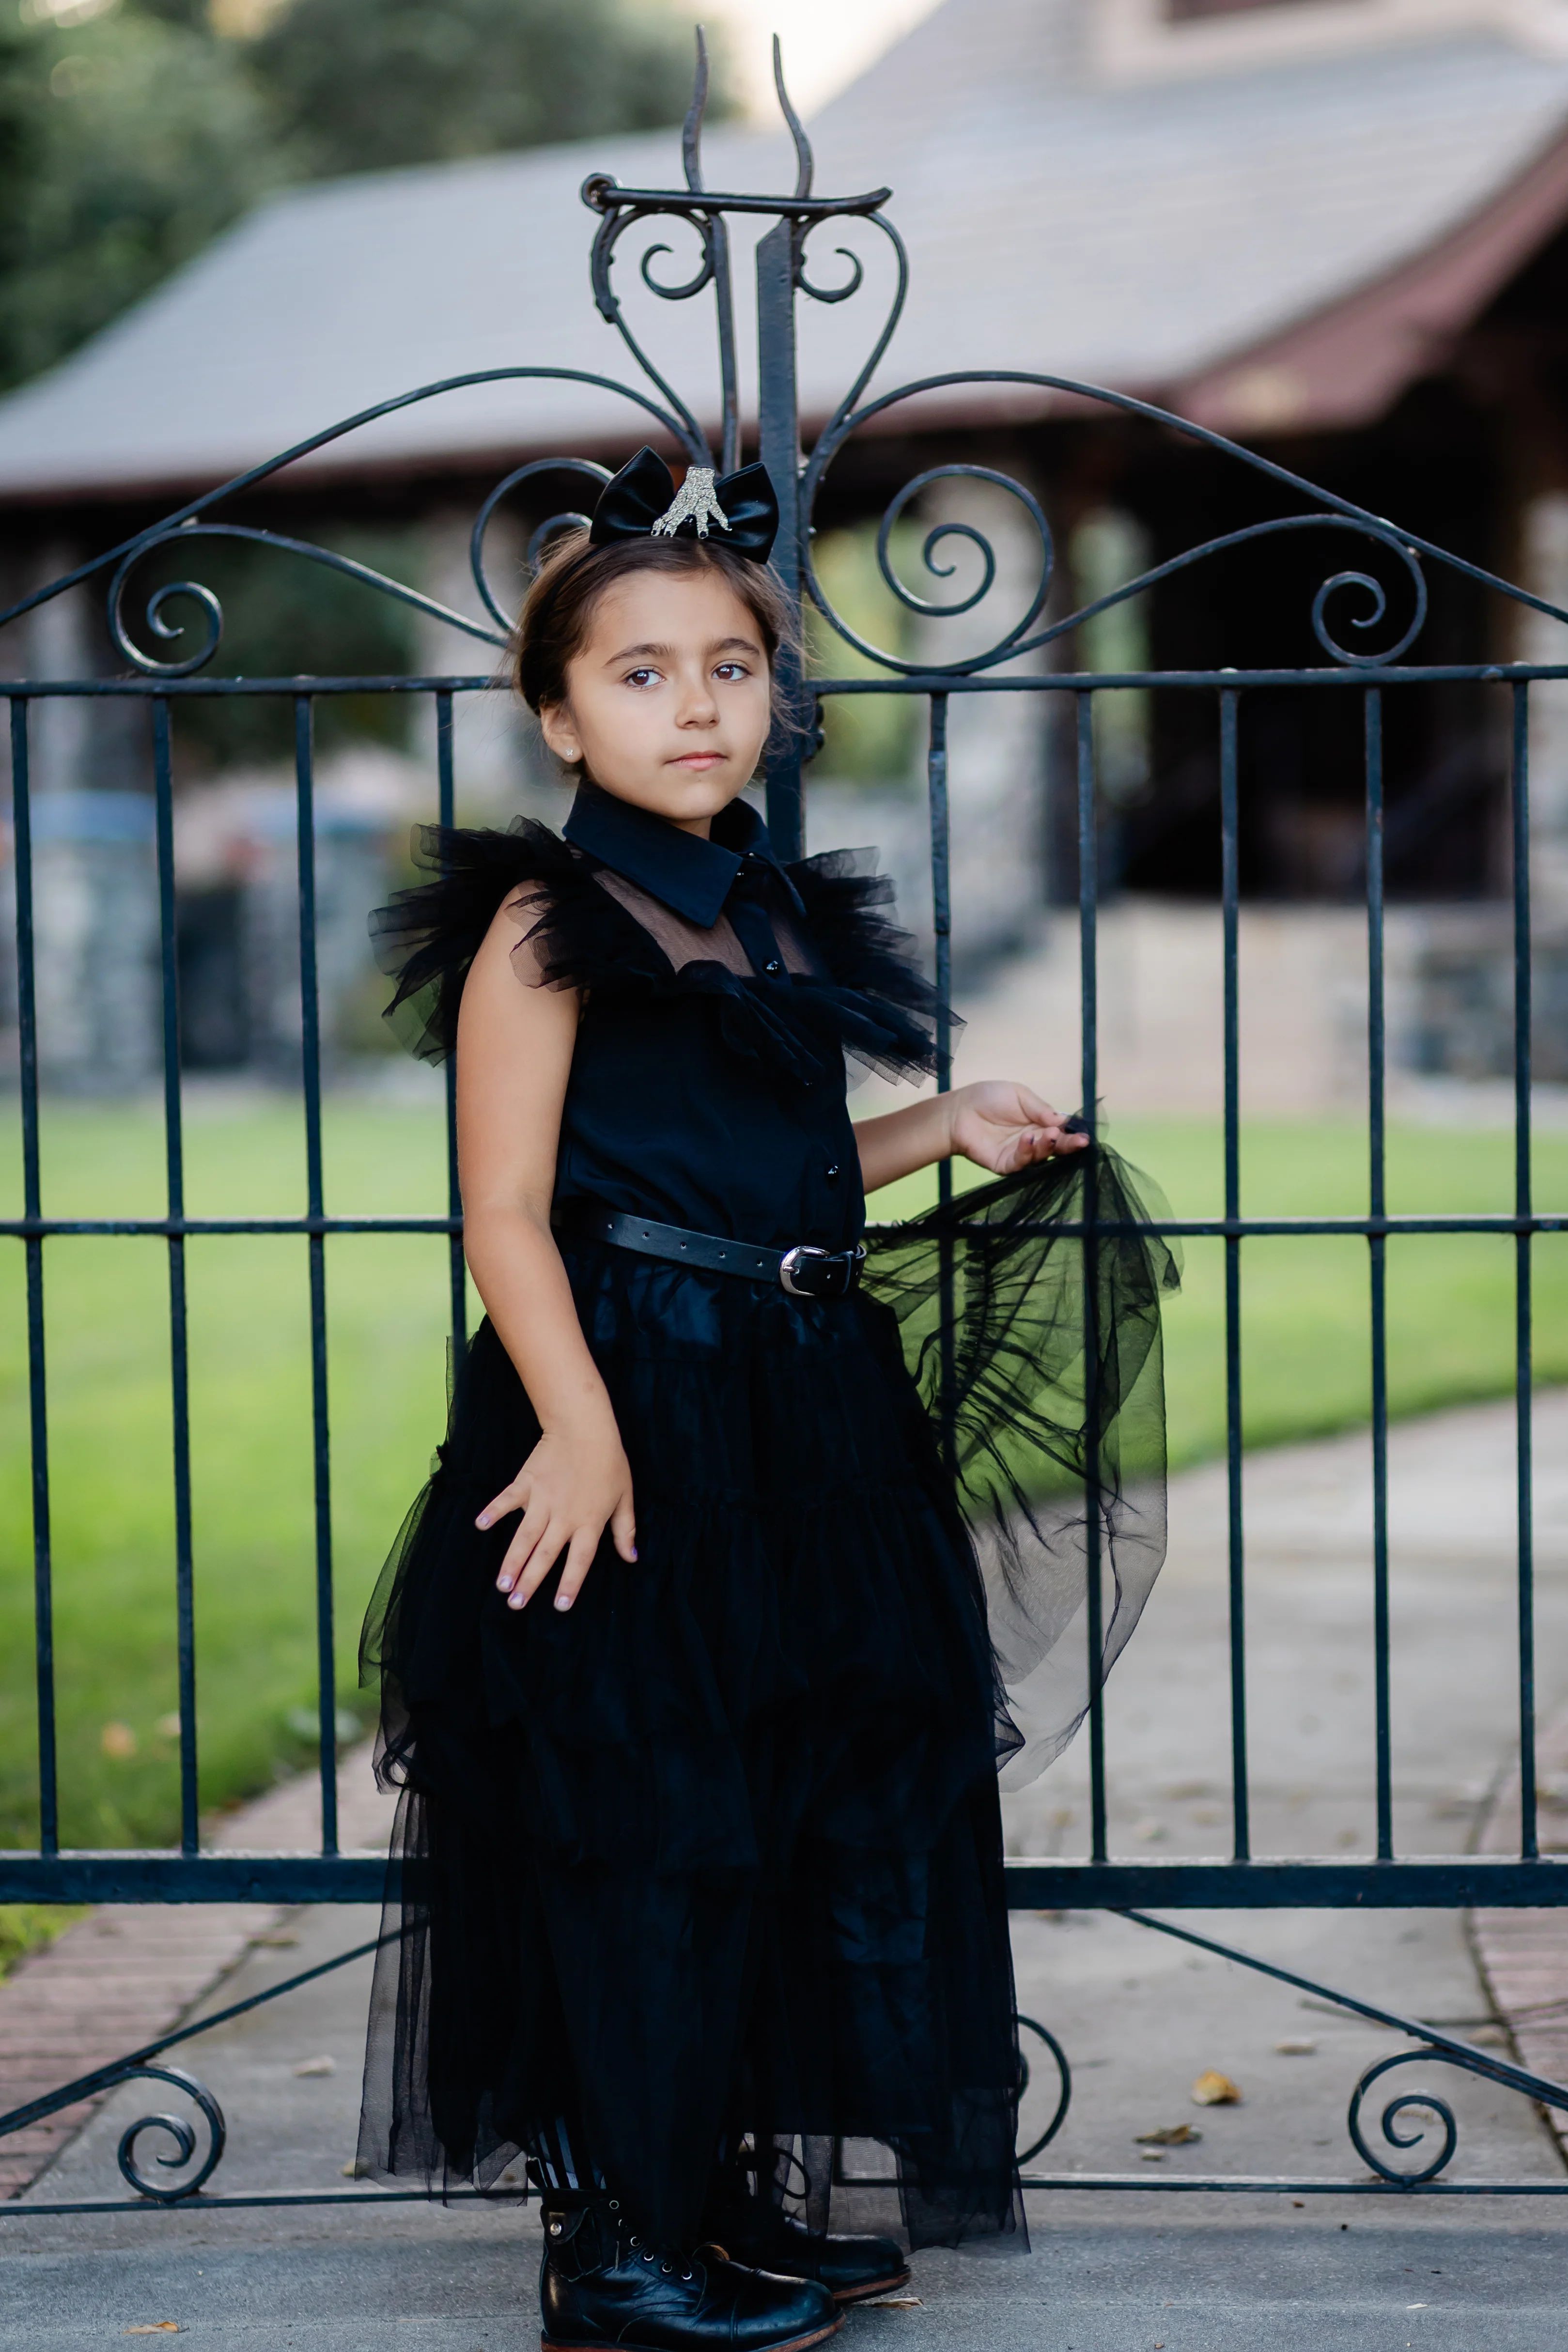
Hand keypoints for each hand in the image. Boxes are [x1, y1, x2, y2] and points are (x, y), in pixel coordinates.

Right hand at [478, 1418, 636, 1612]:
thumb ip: (625, 1529)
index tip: (560, 1606)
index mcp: (589, 1522)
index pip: (580, 1560)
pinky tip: (479, 1525)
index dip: (570, 1584)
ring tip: (501, 1584)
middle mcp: (564, 1517)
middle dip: (530, 1581)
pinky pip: (507, 1500)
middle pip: (545, 1555)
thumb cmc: (610, 1461)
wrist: (585, 1426)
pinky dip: (493, 1511)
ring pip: (524, 1537)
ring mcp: (542, 1500)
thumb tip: (631, 1558)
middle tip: (515, 1604)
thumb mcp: (625, 1496)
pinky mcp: (526, 1483)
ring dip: (512, 1561)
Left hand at [946, 1080, 1088, 1176]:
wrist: (959, 1110)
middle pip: (1057, 1147)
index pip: (1062, 1131)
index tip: (1085, 1135)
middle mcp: (1034, 1140)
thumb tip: (1063, 1120)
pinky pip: (1021, 1162)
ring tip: (1048, 1133)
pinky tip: (1028, 1139)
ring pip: (1042, 1157)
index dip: (1073, 1134)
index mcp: (1040, 1123)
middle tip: (1080, 1142)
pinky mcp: (1006, 1165)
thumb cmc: (988, 1098)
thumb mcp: (1019, 1095)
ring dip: (1048, 1146)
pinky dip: (1027, 1152)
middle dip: (1069, 1145)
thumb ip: (1041, 1108)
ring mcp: (1020, 1154)